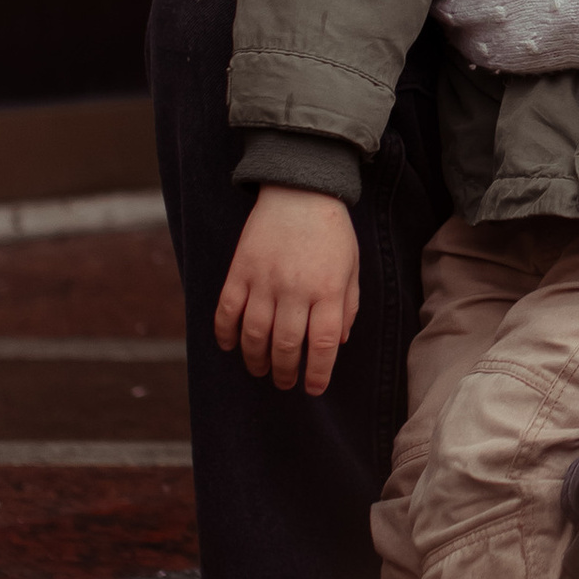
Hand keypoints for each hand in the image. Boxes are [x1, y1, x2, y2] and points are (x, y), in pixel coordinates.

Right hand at [215, 188, 360, 391]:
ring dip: (255, 359)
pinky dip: (225, 333)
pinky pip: (227, 310)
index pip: (322, 344)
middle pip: (286, 345)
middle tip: (284, 382)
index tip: (312, 389)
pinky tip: (230, 346)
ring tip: (260, 371)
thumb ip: (348, 305)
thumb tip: (339, 342)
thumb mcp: (352, 266)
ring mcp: (264, 280)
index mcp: (328, 290)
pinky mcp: (240, 270)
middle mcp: (296, 289)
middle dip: (285, 371)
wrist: (300, 189)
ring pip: (255, 334)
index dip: (316, 373)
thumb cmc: (332, 231)